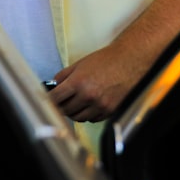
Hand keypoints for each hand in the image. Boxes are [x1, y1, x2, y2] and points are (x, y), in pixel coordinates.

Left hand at [47, 0, 179, 122]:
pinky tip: (91, 104)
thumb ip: (64, 75)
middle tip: (62, 101)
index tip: (47, 100)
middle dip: (62, 106)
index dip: (49, 100)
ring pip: (79, 118)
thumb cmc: (108, 59)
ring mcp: (100, 105)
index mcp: (79, 82)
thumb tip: (54, 85)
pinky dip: (89, 114)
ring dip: (75, 112)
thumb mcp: (81, 63)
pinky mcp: (110, 111)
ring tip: (77, 102)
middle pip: (66, 111)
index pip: (55, 98)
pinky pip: (93, 119)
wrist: (131, 60)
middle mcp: (89, 96)